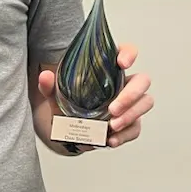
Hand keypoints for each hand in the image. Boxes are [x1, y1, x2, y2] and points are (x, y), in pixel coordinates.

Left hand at [36, 44, 152, 148]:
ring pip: (145, 103)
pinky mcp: (130, 123)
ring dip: (131, 115)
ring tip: (111, 126)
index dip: (129, 54)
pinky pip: (136, 128)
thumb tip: (45, 76)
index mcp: (109, 68)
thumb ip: (49, 85)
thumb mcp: (56, 94)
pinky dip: (125, 135)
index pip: (127, 52)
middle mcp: (124, 83)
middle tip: (112, 109)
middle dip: (131, 94)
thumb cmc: (67, 103)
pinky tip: (111, 140)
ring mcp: (130, 104)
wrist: (67, 130)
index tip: (122, 63)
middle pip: (143, 80)